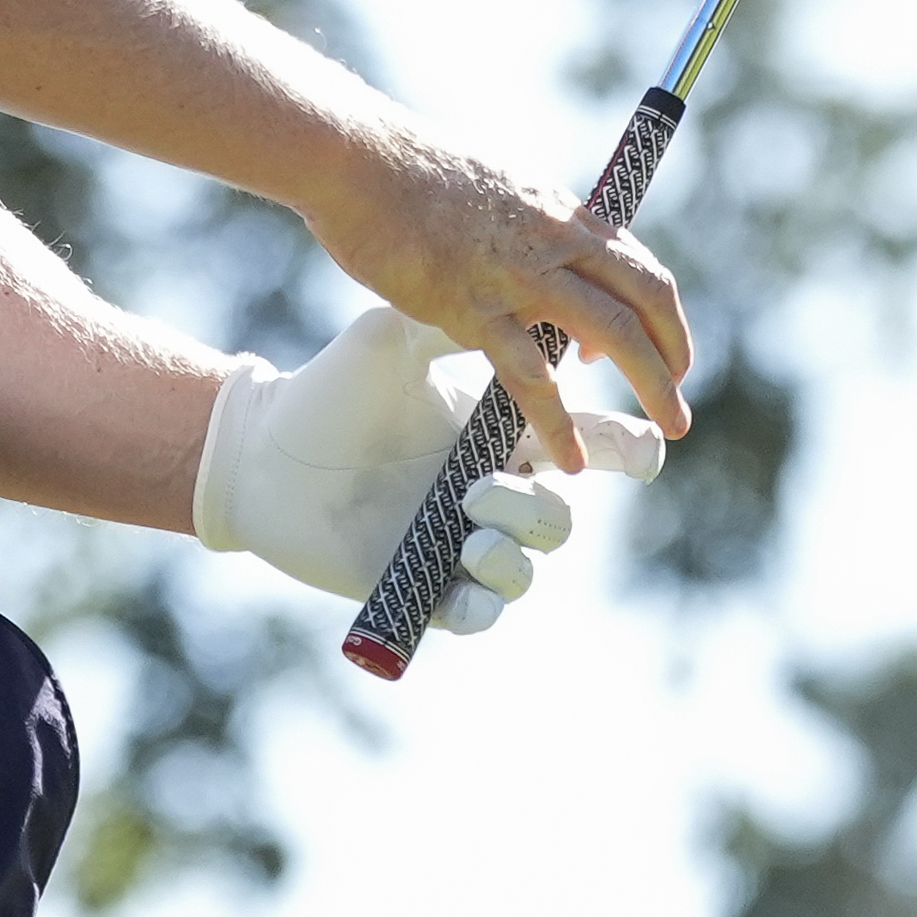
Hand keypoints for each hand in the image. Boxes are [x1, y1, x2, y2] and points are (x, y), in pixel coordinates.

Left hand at [191, 307, 667, 633]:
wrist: (264, 446)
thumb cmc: (333, 384)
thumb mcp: (398, 339)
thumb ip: (467, 320)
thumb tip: (539, 305)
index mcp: (501, 428)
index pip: (589, 439)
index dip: (628, 443)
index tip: (653, 439)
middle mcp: (490, 486)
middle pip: (564, 510)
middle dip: (550, 500)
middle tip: (505, 473)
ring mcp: (460, 539)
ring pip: (531, 559)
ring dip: (517, 538)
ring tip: (468, 509)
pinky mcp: (426, 585)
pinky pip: (482, 611)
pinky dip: (487, 593)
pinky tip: (466, 557)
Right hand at [288, 123, 690, 470]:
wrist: (358, 159)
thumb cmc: (408, 171)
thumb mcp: (491, 187)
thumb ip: (523, 226)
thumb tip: (533, 256)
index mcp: (560, 211)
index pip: (638, 266)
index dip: (660, 315)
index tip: (656, 350)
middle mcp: (555, 239)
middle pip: (647, 300)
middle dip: (674, 356)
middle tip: (679, 406)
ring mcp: (519, 273)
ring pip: (614, 333)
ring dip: (652, 386)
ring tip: (668, 429)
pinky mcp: (475, 306)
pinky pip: (533, 375)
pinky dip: (559, 422)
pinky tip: (570, 456)